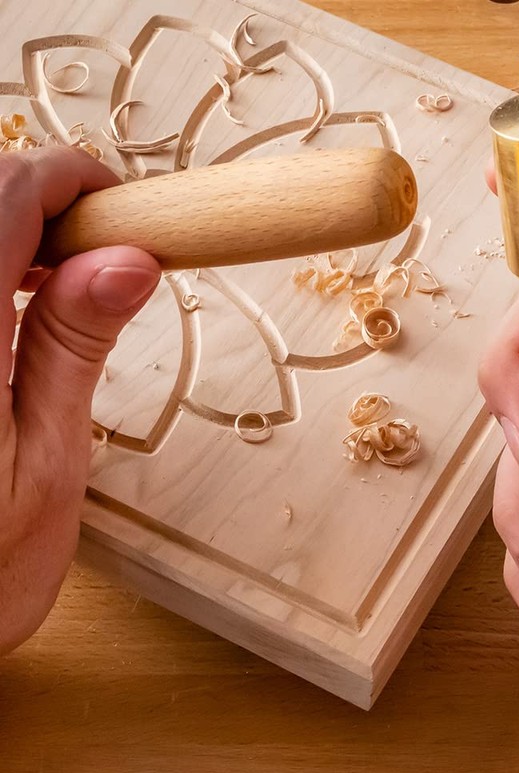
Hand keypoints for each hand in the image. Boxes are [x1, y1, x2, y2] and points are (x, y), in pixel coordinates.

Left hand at [0, 147, 160, 653]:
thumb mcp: (44, 464)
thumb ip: (72, 350)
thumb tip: (125, 260)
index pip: (4, 197)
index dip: (71, 179)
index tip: (124, 208)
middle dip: (44, 202)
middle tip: (103, 255)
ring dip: (13, 232)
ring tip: (66, 281)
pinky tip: (17, 303)